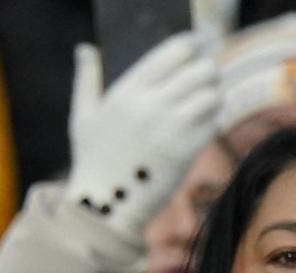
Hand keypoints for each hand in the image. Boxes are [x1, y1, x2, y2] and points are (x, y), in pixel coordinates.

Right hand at [63, 33, 219, 238]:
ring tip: (206, 98)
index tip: (195, 46)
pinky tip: (203, 121)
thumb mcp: (82, 116)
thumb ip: (86, 77)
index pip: (173, 52)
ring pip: (211, 94)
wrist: (105, 204)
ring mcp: (170, 129)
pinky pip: (212, 122)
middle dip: (207, 69)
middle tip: (205, 74)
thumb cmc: (92, 159)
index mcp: (127, 91)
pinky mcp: (185, 151)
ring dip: (213, 93)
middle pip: (200, 70)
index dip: (190, 45)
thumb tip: (85, 48)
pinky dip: (212, 118)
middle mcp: (150, 106)